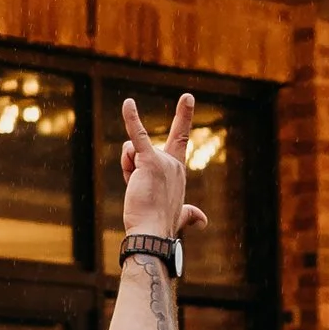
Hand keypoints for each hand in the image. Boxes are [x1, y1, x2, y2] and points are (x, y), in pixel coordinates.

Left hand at [119, 93, 208, 247]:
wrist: (153, 232)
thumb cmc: (162, 224)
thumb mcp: (179, 214)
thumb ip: (190, 214)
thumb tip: (202, 221)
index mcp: (178, 169)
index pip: (179, 139)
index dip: (183, 117)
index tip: (187, 97)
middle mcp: (173, 162)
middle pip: (140, 151)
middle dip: (131, 168)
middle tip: (140, 192)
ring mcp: (162, 160)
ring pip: (130, 151)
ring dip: (126, 169)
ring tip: (137, 190)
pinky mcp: (148, 160)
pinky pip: (137, 135)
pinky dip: (132, 118)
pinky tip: (128, 103)